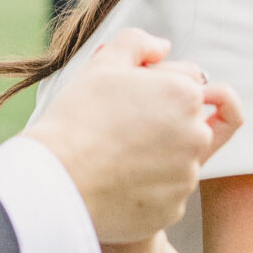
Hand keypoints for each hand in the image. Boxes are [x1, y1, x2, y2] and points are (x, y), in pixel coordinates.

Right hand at [24, 29, 242, 244]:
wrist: (56, 179)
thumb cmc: (77, 118)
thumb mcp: (102, 64)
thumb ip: (138, 43)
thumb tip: (163, 47)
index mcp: (184, 95)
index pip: (190, 80)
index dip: (159, 84)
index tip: (131, 97)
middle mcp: (196, 136)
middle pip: (189, 121)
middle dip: (164, 120)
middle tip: (122, 127)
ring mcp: (186, 176)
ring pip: (178, 159)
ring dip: (156, 156)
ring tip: (113, 157)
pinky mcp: (173, 209)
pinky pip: (165, 193)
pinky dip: (147, 188)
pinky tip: (115, 182)